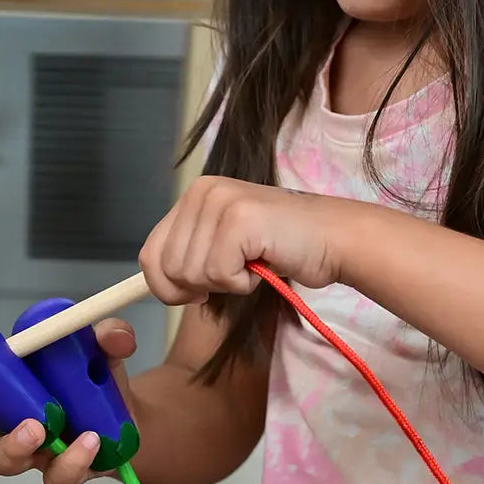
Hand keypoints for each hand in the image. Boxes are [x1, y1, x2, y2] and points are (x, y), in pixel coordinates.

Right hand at [0, 319, 138, 483]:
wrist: (133, 420)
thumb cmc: (100, 379)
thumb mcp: (107, 349)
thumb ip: (111, 335)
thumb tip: (110, 335)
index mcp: (13, 385)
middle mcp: (13, 421)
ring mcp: (36, 451)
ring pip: (5, 460)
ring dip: (14, 444)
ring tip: (39, 427)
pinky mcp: (63, 471)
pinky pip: (57, 477)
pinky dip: (72, 460)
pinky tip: (90, 442)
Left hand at [139, 176, 346, 305]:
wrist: (333, 239)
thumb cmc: (283, 246)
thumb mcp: (224, 245)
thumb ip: (190, 253)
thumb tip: (153, 285)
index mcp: (195, 194)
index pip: (151, 253)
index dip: (168, 286)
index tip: (198, 292)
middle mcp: (203, 191)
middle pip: (168, 268)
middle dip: (201, 287)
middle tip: (238, 272)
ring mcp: (220, 202)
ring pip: (191, 274)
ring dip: (226, 283)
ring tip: (255, 262)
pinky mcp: (239, 220)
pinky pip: (219, 275)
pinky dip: (242, 283)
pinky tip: (264, 264)